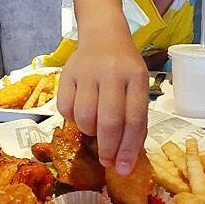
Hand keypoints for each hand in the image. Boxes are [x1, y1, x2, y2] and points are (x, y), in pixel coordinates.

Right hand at [57, 39, 148, 174]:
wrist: (103, 34)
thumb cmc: (125, 67)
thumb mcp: (138, 86)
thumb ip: (135, 117)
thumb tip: (126, 158)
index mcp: (136, 77)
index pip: (134, 119)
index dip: (128, 148)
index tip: (123, 169)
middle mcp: (112, 73)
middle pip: (109, 121)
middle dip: (108, 149)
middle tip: (107, 162)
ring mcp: (87, 72)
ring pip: (85, 117)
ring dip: (90, 132)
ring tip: (95, 128)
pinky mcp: (67, 74)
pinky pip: (66, 109)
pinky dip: (73, 119)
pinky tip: (81, 113)